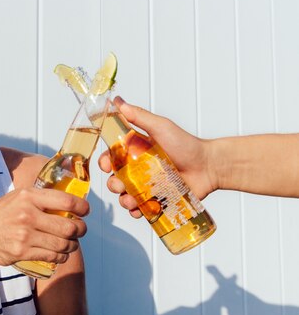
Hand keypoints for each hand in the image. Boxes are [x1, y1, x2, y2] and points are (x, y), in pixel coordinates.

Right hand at [0, 187, 88, 265]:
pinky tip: (61, 253)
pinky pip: (53, 256)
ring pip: (63, 243)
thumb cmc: (2, 215)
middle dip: (80, 230)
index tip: (85, 211)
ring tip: (71, 243)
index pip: (65, 200)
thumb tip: (70, 201)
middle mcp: (27, 214)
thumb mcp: (17, 197)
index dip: (82, 207)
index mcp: (28, 196)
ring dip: (72, 245)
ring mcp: (25, 234)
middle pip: (68, 226)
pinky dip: (62, 256)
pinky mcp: (23, 251)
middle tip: (80, 230)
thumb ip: (40, 198)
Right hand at [98, 96, 217, 217]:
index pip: (112, 158)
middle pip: (115, 179)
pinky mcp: (156, 200)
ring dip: (123, 199)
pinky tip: (138, 210)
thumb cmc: (186, 144)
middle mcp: (138, 170)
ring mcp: (147, 186)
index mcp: (135, 152)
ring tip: (131, 200)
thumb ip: (139, 117)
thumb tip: (119, 102)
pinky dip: (135, 211)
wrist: (209, 166)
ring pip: (125, 195)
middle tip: (120, 185)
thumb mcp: (161, 127)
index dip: (105, 162)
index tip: (106, 165)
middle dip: (113, 184)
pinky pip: (140, 209)